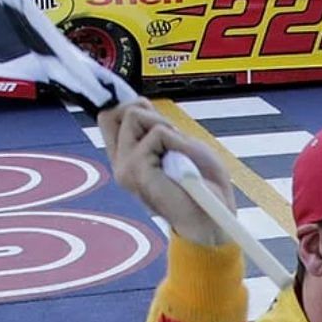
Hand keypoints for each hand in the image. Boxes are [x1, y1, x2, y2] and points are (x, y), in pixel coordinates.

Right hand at [99, 100, 234, 247]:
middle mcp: (120, 162)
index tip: (148, 108)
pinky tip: (182, 167)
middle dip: (151, 113)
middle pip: (119, 109)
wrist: (213, 218)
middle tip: (173, 139)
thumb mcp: (179, 145)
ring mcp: (125, 167)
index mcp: (127, 156)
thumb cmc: (202, 183)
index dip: (126, 102)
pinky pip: (158, 133)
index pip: (108, 115)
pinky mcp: (136, 170)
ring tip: (179, 155)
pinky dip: (177, 142)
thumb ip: (155, 127)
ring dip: (166, 127)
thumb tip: (135, 103)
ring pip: (135, 115)